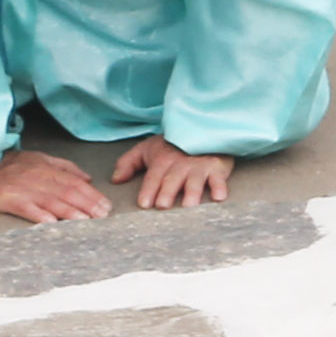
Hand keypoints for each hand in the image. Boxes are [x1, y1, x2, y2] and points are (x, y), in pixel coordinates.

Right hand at [0, 147, 108, 222]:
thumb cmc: (8, 166)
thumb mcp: (37, 159)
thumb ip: (63, 167)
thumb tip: (88, 178)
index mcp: (45, 167)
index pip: (74, 182)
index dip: (92, 195)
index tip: (106, 206)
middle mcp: (37, 177)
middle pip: (67, 191)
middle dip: (87, 204)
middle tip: (102, 216)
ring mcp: (22, 188)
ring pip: (51, 200)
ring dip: (70, 212)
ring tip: (85, 222)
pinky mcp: (7, 199)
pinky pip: (26, 208)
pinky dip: (40, 216)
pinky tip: (52, 224)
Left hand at [115, 138, 233, 209]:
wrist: (202, 131)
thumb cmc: (172, 146)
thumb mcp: (147, 149)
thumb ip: (128, 163)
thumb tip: (115, 180)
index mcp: (162, 160)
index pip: (153, 177)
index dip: (148, 189)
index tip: (144, 203)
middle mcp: (180, 164)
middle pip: (172, 179)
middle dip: (167, 191)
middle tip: (163, 205)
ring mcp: (199, 166)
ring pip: (195, 180)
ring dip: (192, 192)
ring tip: (189, 205)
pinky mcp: (217, 168)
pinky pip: (219, 178)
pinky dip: (220, 187)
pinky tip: (219, 197)